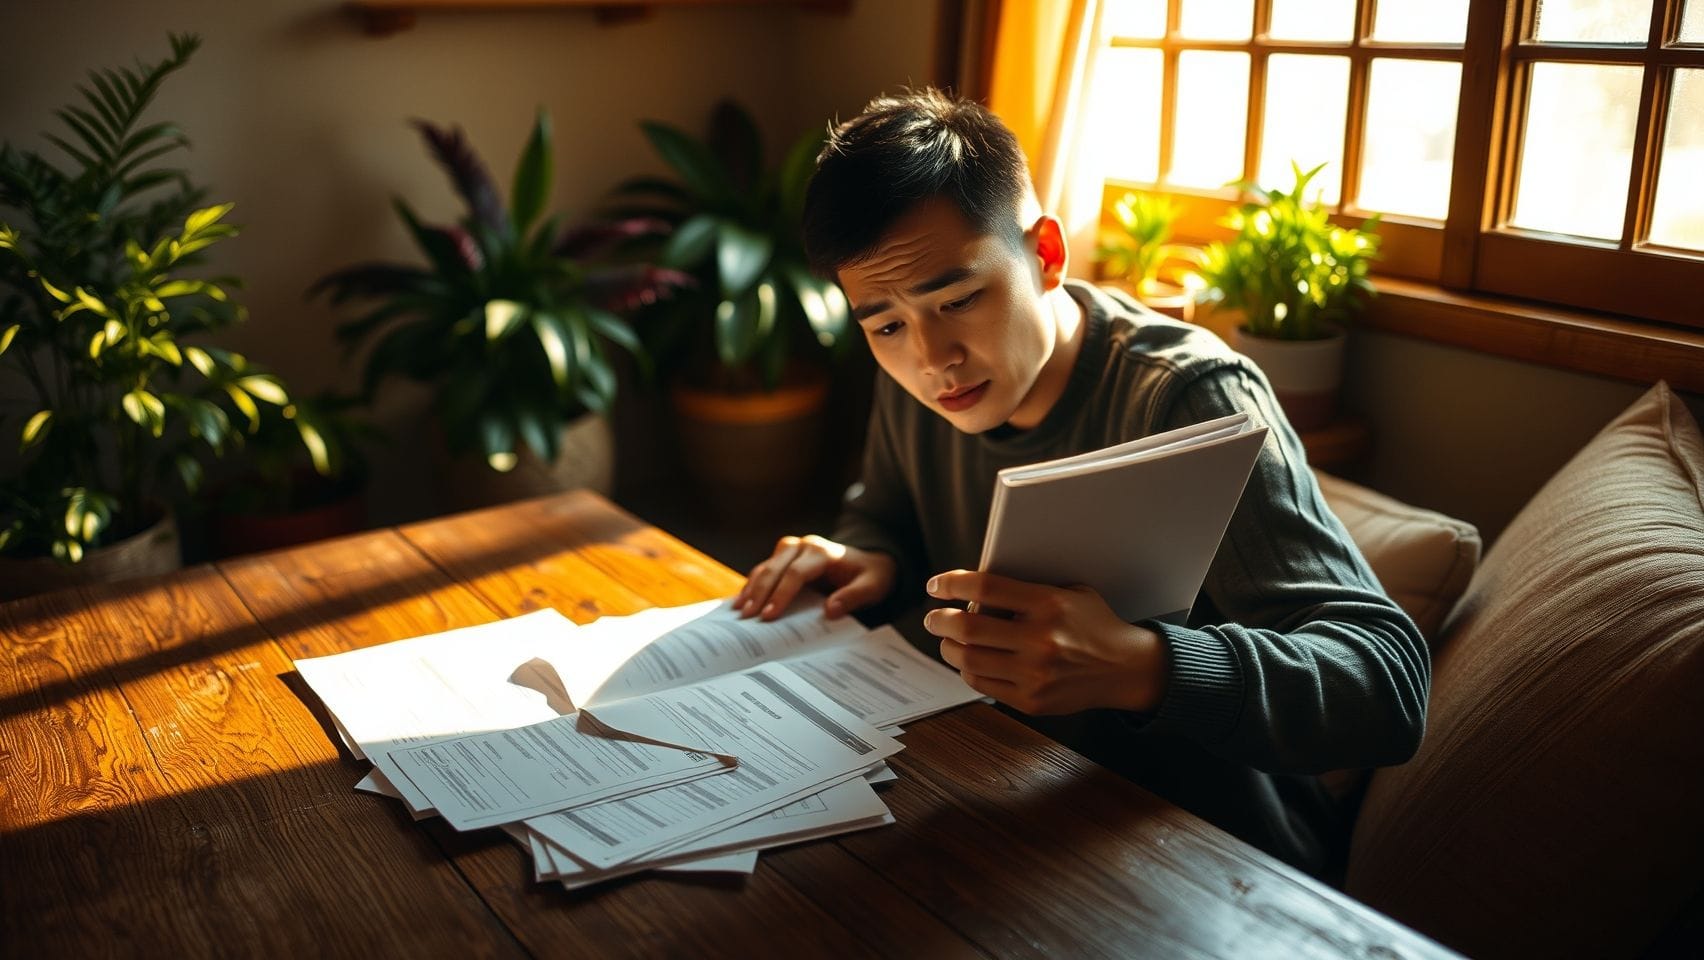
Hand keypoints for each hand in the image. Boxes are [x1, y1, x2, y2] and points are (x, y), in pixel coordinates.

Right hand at [735, 535, 896, 620]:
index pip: (796, 573)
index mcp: (823, 552)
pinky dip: (752, 586)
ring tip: (739, 611)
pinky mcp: (784, 559)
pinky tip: (741, 602)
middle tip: (747, 616)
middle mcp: (803, 546)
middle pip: (775, 568)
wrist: (868, 563)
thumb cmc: (870, 576)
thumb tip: (830, 610)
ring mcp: (791, 550)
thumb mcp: (872, 587)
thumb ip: (854, 597)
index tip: (769, 616)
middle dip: (760, 592)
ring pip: (765, 567)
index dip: (782, 594)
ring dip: (751, 589)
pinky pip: (764, 571)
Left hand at [923, 570, 1166, 715]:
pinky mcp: (1032, 701)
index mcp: (1048, 604)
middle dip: (939, 620)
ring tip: (947, 639)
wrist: (1124, 668)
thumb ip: (1026, 589)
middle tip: (933, 617)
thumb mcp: (1068, 592)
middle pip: (967, 628)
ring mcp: (1035, 674)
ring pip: (969, 660)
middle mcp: (1040, 640)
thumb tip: (972, 589)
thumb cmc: (1092, 624)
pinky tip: (968, 660)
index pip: (985, 588)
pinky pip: (983, 684)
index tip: (935, 585)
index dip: (952, 584)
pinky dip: (968, 670)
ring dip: (948, 647)